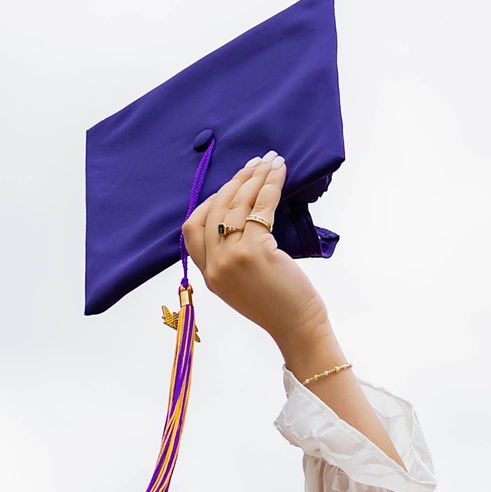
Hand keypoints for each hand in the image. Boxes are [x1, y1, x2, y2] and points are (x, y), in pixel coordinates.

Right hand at [183, 154, 329, 365]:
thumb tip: (238, 214)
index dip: (211, 201)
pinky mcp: (253, 252)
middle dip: (236, 182)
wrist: (297, 328)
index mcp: (206, 275)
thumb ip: (229, 255)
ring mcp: (230, 258)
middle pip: (215, 210)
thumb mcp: (240, 283)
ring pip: (237, 205)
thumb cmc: (278, 305)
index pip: (193, 227)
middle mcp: (213, 266)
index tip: (231, 185)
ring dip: (254, 179)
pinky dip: (270, 188)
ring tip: (270, 162)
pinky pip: (259, 209)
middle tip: (255, 164)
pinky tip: (279, 174)